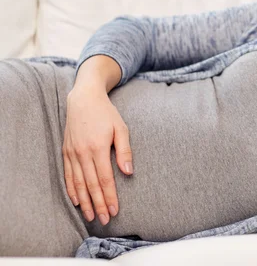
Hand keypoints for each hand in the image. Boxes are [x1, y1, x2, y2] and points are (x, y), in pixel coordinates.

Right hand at [62, 85, 132, 224]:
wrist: (83, 99)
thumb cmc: (106, 114)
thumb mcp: (121, 128)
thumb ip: (125, 151)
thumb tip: (128, 172)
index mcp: (98, 148)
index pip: (105, 179)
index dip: (110, 197)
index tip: (115, 210)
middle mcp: (82, 153)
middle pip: (91, 185)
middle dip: (99, 204)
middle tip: (105, 220)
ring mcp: (72, 153)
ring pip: (78, 184)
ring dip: (85, 202)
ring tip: (91, 216)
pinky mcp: (66, 152)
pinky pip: (68, 175)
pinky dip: (72, 190)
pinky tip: (77, 201)